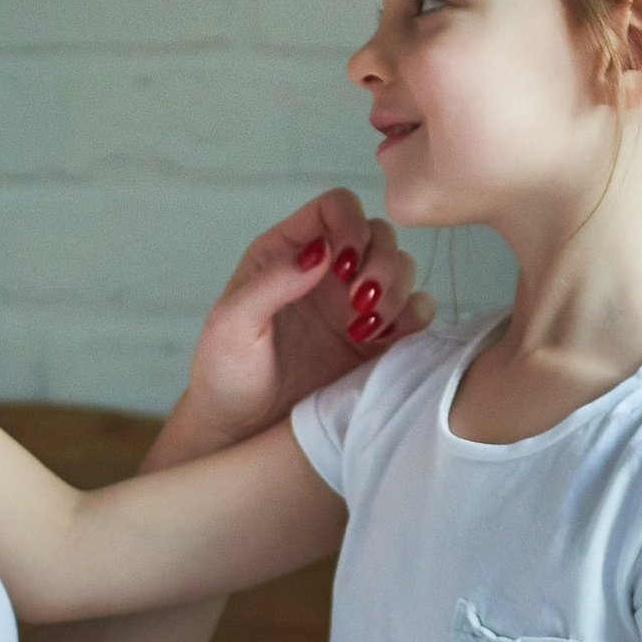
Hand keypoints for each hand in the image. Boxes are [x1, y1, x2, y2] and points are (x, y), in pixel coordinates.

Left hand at [175, 190, 429, 456]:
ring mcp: (354, 305)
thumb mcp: (232, 324)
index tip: (346, 263)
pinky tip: (386, 339)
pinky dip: (414, 317)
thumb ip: (272, 282)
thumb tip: (322, 252)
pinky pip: (416, 311)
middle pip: (378, 233)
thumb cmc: (225, 374)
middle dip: (379, 261)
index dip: (350, 223)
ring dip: (395, 291)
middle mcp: (327, 272)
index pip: (334, 209)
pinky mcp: (379, 341)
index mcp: (287, 254)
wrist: (242, 433)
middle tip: (360, 302)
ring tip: (366, 329)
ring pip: (401, 268)